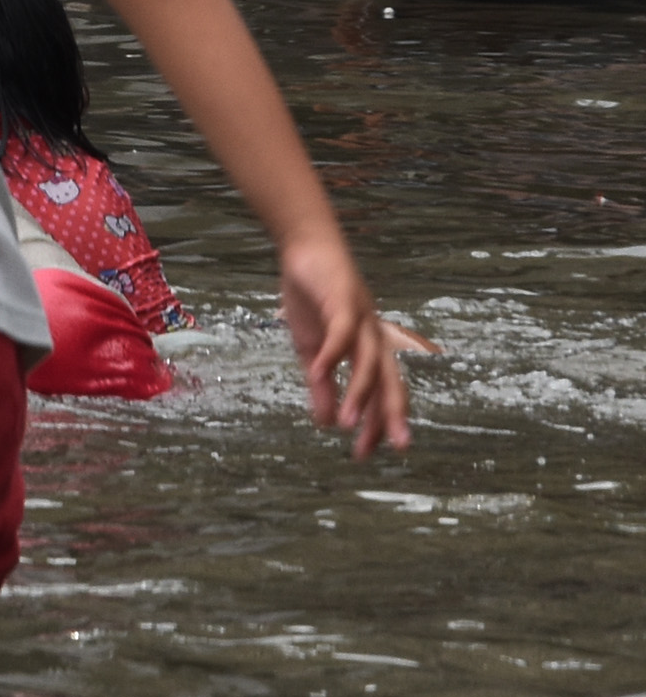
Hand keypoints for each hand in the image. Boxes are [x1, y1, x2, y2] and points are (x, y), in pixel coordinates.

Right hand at [278, 234, 411, 458]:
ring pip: (369, 363)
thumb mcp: (311, 347)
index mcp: (368, 350)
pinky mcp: (343, 301)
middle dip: (392, 416)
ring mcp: (362, 320)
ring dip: (359, 395)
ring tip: (346, 424)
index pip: (380, 394)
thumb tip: (325, 422)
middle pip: (390, 382)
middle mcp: (373, 338)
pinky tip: (318, 374)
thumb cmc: (312, 297)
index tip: (366, 454)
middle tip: (396, 448)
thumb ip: (320, 384)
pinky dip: (332, 355)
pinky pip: (342, 333)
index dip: (376, 423)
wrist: (306, 248)